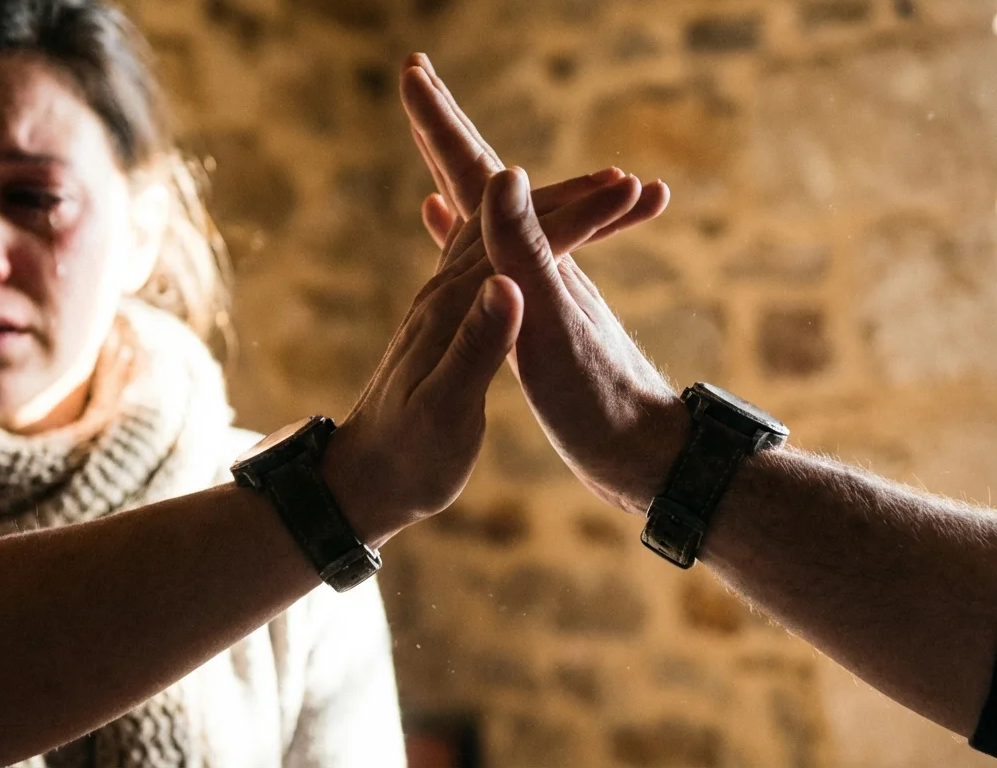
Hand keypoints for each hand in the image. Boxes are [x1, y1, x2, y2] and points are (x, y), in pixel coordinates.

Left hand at [319, 169, 658, 542]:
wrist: (362, 480)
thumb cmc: (409, 458)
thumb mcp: (446, 409)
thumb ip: (476, 346)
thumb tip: (507, 284)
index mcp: (452, 306)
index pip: (523, 240)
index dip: (580, 216)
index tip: (630, 194)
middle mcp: (445, 291)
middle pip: (513, 220)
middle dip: (576, 200)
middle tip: (634, 186)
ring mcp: (445, 301)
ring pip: (504, 231)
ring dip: (555, 210)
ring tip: (602, 197)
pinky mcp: (449, 317)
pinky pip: (489, 253)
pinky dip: (521, 232)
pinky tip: (513, 218)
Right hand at [399, 53, 687, 513]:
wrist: (645, 457)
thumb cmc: (598, 402)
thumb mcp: (553, 328)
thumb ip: (530, 254)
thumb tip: (503, 175)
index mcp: (532, 257)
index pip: (480, 173)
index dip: (443, 122)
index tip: (411, 69)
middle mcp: (538, 261)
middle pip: (485, 181)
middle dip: (448, 128)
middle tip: (415, 76)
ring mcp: (538, 287)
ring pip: (490, 214)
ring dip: (459, 170)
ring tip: (430, 138)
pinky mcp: (535, 318)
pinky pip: (492, 258)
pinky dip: (469, 234)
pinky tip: (454, 230)